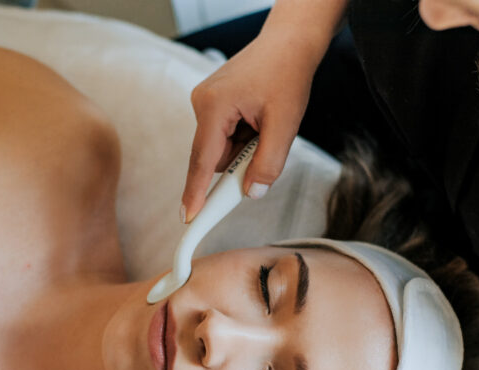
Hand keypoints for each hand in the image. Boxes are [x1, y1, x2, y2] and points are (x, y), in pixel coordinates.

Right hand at [181, 26, 324, 221]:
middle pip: (212, 156)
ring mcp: (205, 101)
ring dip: (243, 149)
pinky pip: (224, 135)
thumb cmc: (287, 74)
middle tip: (266, 147)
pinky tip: (260, 120)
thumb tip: (252, 193)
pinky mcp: (214, 101)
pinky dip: (243, 138)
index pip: (202, 161)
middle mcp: (202, 102)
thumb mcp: (285, 124)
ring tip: (267, 124)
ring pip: (221, 148)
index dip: (195, 193)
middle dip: (238, 163)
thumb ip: (269, 164)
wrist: (290, 42)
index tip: (188, 218)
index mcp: (214, 107)